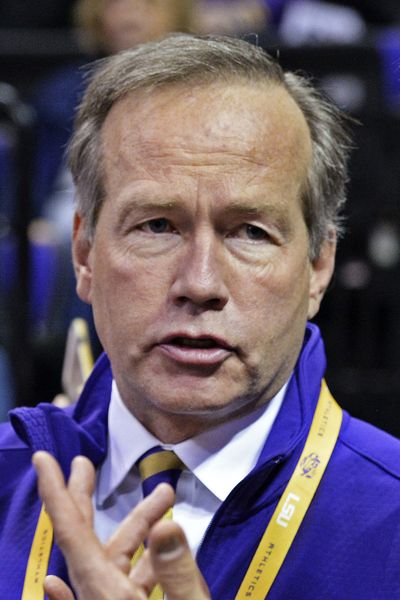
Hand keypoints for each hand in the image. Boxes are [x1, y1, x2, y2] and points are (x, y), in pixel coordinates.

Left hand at [33, 451, 209, 599]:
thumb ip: (177, 572)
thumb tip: (167, 525)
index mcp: (107, 594)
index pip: (73, 533)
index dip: (56, 493)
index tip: (43, 460)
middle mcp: (101, 597)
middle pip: (85, 538)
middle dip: (83, 496)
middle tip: (82, 463)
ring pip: (116, 557)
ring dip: (138, 524)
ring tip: (166, 496)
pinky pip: (122, 579)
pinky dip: (132, 558)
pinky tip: (142, 546)